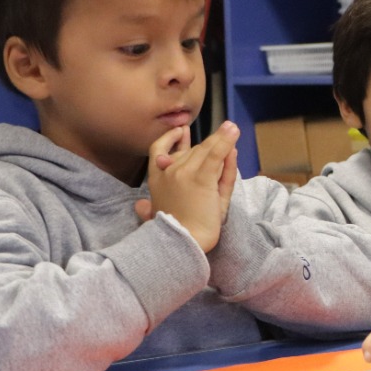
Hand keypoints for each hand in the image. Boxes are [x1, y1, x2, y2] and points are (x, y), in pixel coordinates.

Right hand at [133, 121, 240, 251]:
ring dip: (220, 139)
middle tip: (223, 140)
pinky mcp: (201, 178)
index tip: (180, 131)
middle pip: (192, 151)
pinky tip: (233, 131)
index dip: (170, 139)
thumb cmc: (174, 234)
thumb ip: (146, 211)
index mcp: (156, 179)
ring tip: (232, 128)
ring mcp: (184, 173)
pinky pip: (215, 155)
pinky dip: (225, 141)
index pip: (159, 150)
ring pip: (205, 151)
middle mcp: (168, 171)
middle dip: (208, 148)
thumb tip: (137, 205)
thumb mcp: (158, 221)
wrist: (183, 242)